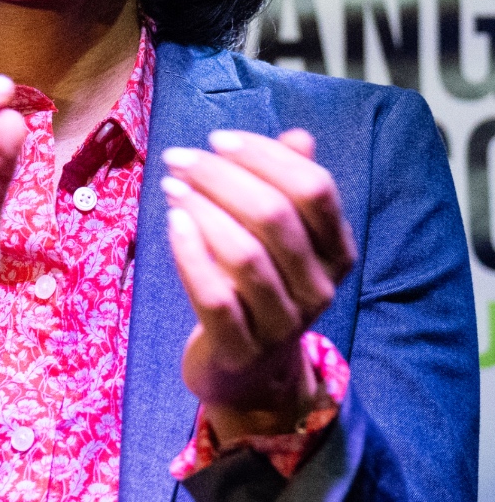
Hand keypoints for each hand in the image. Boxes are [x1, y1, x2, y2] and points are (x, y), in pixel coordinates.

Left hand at [164, 129, 354, 439]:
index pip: (315, 189)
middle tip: (179, 158)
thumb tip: (299, 136)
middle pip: (275, 216)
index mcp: (336, 251)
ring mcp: (282, 322)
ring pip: (245, 255)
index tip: (218, 139)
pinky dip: (190, 254)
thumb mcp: (280, 239)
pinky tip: (171, 223)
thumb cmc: (258, 287)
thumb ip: (288, 187)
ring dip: (202, 209)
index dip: (266, 156)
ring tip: (172, 185)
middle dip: (221, 177)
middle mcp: (319, 286)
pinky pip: (215, 297)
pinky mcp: (241, 348)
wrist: (249, 371)